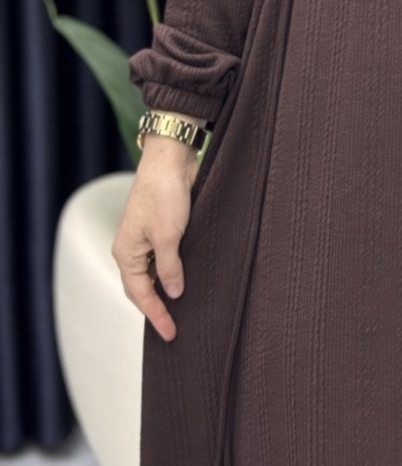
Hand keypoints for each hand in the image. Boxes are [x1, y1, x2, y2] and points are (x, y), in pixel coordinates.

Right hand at [111, 144, 198, 342]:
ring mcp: (145, 236)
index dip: (156, 316)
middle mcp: (132, 247)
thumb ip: (169, 268)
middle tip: (174, 329)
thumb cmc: (163, 194)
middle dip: (156, 308)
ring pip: (152, 272)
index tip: (171, 334)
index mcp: (126, 252)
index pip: (139, 295)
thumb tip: (174, 293)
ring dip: (165, 290)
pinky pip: (163, 257)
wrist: (170, 159)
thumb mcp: (168, 236)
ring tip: (182, 310)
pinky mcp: (161, 226)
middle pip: (141, 287)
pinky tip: (185, 278)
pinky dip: (171, 271)